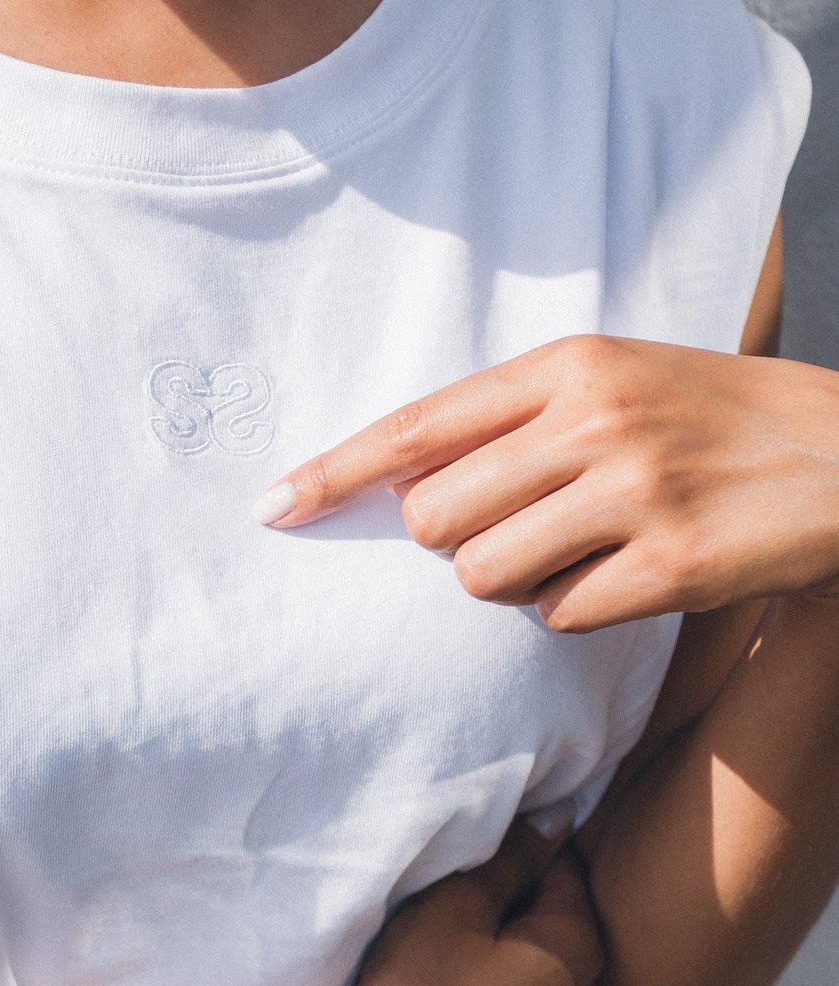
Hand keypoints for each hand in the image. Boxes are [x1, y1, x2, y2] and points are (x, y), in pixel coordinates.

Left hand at [254, 336, 838, 631]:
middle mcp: (592, 421)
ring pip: (485, 577)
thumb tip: (403, 481)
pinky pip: (559, 618)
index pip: (417, 425)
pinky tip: (634, 575)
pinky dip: (580, 610)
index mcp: (568, 367)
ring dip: (516, 583)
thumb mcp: (616, 381)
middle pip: (435, 519)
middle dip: (454, 544)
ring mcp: (634, 492)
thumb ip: (515, 419)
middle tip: (522, 530)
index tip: (275, 506)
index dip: (336, 471)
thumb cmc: (710, 419)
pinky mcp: (671, 565)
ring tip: (582, 551)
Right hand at [300, 821, 603, 985]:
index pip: (568, 874)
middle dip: (520, 909)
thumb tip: (558, 821)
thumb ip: (512, 859)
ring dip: (513, 963)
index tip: (481, 851)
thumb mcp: (455, 905)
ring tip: (454, 957)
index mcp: (578, 955)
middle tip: (459, 899)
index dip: (525, 852)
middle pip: (560, 932)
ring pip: (543, 985)